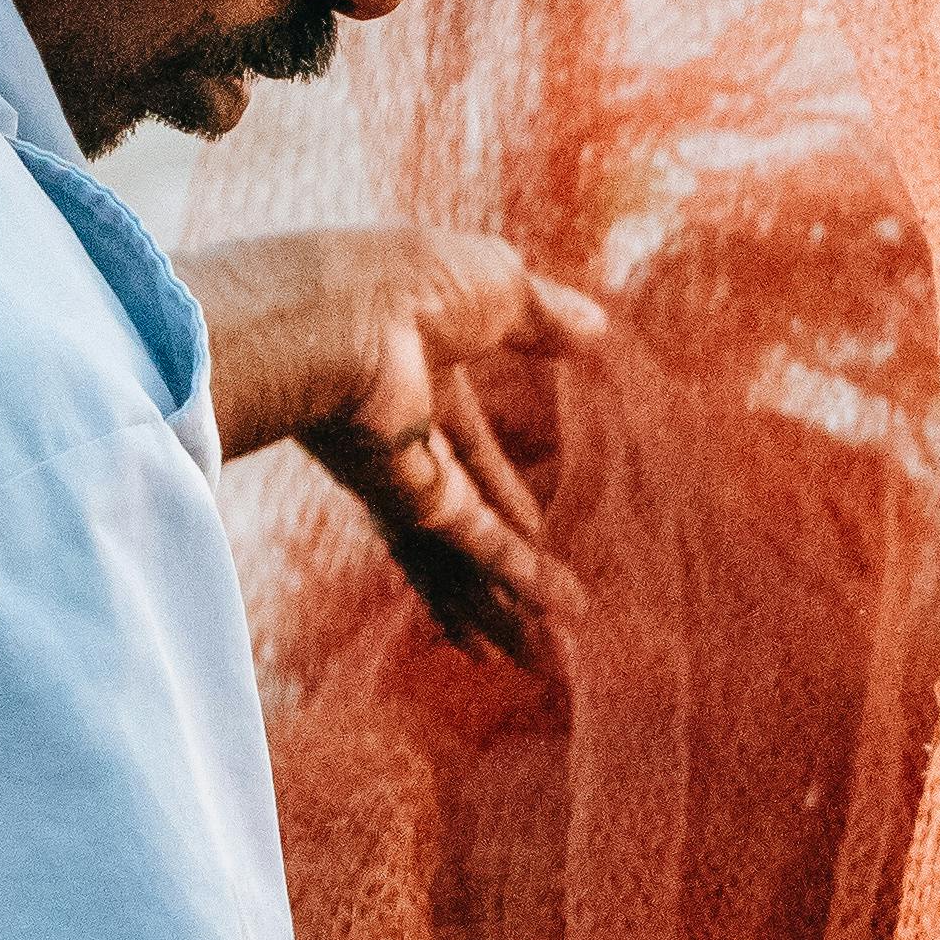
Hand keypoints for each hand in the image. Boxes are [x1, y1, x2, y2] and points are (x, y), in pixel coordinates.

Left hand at [185, 230, 604, 665]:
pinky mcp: (413, 503)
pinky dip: (518, 581)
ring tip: (539, 661)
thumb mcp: (496, 284)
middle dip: (504, 568)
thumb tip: (598, 328)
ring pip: (462, 556)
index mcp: (420, 377)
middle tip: (541, 618)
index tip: (537, 525)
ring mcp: (405, 477)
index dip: (503, 484)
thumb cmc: (407, 278)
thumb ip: (547, 316)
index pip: (467, 443)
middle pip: (466, 517)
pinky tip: (558, 615)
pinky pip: (476, 548)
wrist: (341, 312)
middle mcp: (407, 438)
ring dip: (503, 606)